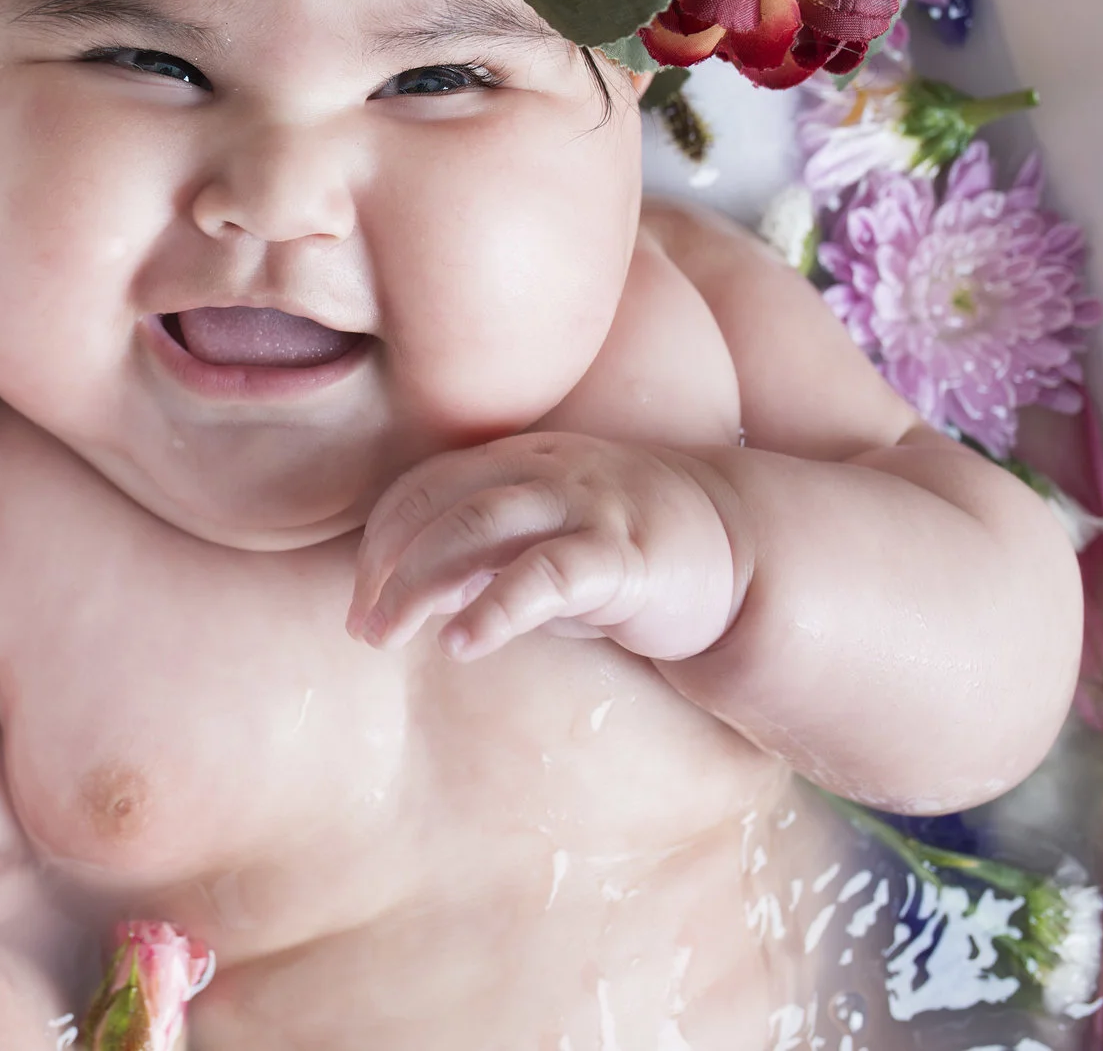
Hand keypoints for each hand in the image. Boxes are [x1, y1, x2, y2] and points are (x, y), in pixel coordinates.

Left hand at [347, 433, 744, 663]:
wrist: (743, 549)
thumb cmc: (628, 553)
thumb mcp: (544, 549)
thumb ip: (482, 561)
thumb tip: (413, 597)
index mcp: (518, 458)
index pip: (423, 486)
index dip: (380, 541)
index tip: (358, 598)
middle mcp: (545, 469)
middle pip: (439, 505)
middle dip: (385, 567)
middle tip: (361, 628)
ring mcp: (586, 504)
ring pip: (478, 526)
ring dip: (419, 583)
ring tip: (386, 635)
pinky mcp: (624, 552)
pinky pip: (546, 573)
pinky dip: (494, 607)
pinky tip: (461, 644)